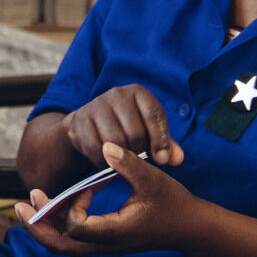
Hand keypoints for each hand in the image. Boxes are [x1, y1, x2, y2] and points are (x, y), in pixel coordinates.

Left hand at [15, 142, 199, 255]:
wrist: (191, 228)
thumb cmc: (174, 204)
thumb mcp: (154, 180)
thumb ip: (128, 163)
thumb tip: (106, 146)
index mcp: (116, 232)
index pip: (78, 228)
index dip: (72, 206)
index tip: (85, 187)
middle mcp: (106, 244)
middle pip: (60, 246)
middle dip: (37, 227)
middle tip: (20, 205)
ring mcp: (104, 245)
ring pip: (64, 245)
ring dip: (45, 226)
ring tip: (31, 204)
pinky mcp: (106, 240)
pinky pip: (74, 239)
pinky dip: (60, 224)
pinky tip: (58, 204)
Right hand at [62, 84, 184, 167]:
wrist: (89, 124)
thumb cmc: (127, 128)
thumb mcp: (149, 132)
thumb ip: (166, 145)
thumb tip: (177, 159)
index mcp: (138, 93)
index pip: (154, 115)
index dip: (160, 140)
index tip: (162, 159)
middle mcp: (117, 94)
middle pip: (135, 132)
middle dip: (139, 152)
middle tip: (137, 160)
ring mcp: (96, 105)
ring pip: (115, 141)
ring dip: (121, 158)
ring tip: (124, 163)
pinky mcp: (80, 120)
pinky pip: (96, 148)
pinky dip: (103, 161)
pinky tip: (107, 162)